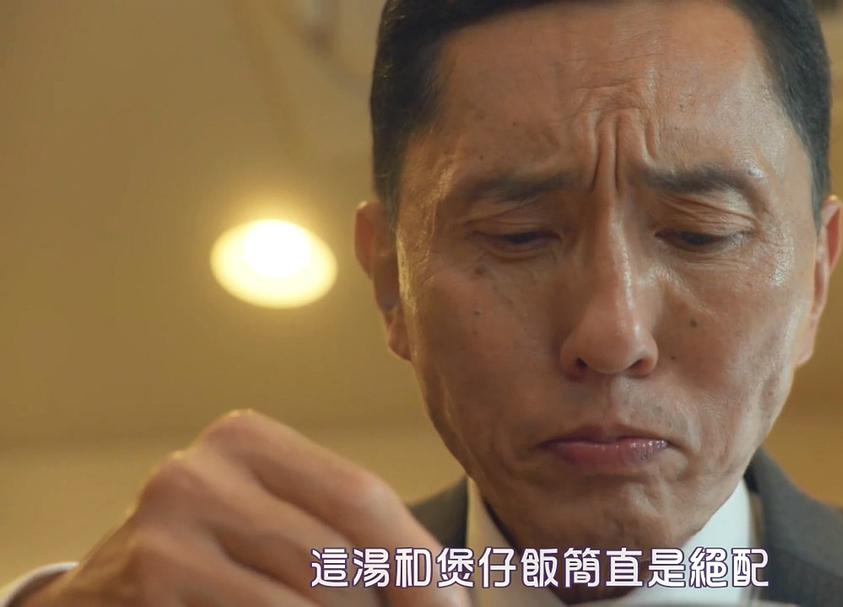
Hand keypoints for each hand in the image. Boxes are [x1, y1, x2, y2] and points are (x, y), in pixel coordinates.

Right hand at [20, 410, 468, 606]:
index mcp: (247, 438)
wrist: (102, 600)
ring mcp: (164, 531)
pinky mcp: (148, 583)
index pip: (361, 497)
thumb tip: (445, 593)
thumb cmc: (215, 561)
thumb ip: (348, 540)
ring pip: (308, 603)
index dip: (418, 561)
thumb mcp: (275, 527)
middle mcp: (199, 471)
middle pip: (336, 558)